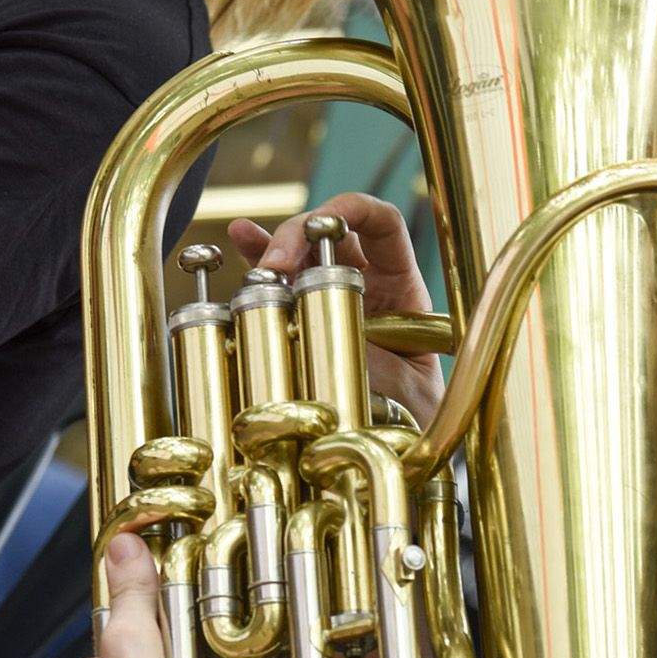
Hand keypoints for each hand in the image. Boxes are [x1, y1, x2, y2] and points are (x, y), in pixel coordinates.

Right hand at [229, 191, 445, 430]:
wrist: (401, 446)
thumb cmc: (417, 414)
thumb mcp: (409, 389)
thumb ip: (377, 364)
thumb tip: (331, 338)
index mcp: (402, 286)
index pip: (381, 224)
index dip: (351, 211)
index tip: (319, 222)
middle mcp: (367, 282)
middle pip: (330, 235)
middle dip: (298, 237)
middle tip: (273, 266)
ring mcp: (332, 296)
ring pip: (300, 255)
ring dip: (272, 248)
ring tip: (253, 255)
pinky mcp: (304, 318)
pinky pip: (279, 281)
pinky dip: (257, 260)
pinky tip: (238, 239)